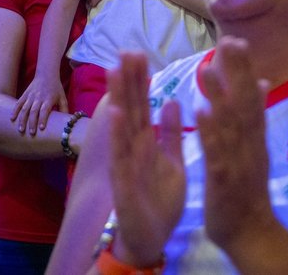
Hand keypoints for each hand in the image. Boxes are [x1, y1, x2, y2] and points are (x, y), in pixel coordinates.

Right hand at [10, 72, 67, 134]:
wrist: (46, 74)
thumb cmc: (56, 88)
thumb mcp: (63, 98)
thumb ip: (64, 110)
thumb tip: (66, 123)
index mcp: (48, 99)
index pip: (44, 110)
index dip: (42, 119)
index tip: (41, 128)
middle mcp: (38, 98)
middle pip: (33, 111)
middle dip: (31, 123)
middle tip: (31, 133)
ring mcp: (30, 96)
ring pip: (25, 109)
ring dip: (22, 119)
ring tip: (20, 129)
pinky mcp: (25, 94)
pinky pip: (19, 103)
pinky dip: (15, 111)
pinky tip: (12, 118)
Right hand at [107, 52, 184, 266]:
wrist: (152, 237)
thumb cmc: (160, 200)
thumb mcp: (172, 162)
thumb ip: (171, 133)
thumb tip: (172, 100)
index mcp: (146, 141)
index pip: (142, 104)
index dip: (141, 79)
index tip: (140, 52)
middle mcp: (132, 147)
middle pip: (130, 107)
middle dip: (128, 80)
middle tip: (126, 49)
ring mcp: (125, 162)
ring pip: (121, 125)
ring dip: (118, 97)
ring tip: (115, 70)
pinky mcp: (123, 180)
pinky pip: (120, 155)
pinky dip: (117, 134)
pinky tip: (115, 113)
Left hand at [196, 36, 274, 253]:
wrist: (249, 232)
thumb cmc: (244, 186)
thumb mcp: (251, 147)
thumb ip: (254, 115)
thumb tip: (263, 81)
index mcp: (251, 136)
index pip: (249, 97)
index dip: (243, 70)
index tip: (235, 39)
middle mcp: (248, 144)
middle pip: (244, 104)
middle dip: (236, 73)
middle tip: (230, 40)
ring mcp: (238, 160)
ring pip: (231, 125)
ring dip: (222, 96)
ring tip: (211, 68)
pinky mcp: (223, 179)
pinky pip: (216, 152)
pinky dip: (210, 131)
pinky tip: (200, 111)